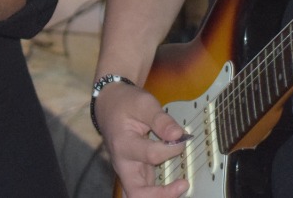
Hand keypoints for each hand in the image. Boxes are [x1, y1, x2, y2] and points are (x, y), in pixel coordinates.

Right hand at [96, 81, 191, 197]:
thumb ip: (161, 120)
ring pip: (139, 195)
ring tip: (181, 186)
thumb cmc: (126, 104)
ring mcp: (128, 170)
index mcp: (124, 144)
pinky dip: (159, 191)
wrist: (109, 106)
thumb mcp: (144, 104)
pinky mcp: (135, 171)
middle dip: (161, 194)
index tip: (183, 137)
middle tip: (183, 185)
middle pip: (136, 193)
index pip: (151, 155)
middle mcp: (123, 162)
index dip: (171, 148)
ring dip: (160, 195)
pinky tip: (175, 185)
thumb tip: (178, 135)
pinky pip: (145, 189)